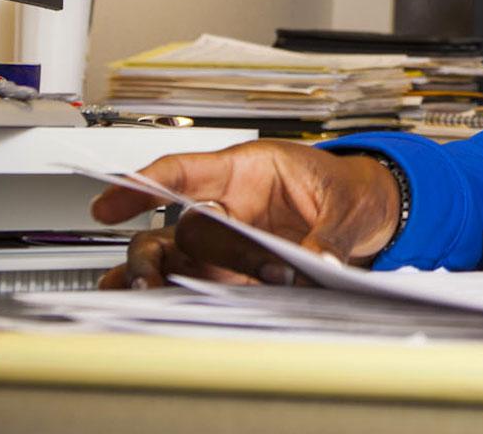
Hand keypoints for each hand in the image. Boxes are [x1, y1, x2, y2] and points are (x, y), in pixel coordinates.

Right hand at [91, 141, 401, 289]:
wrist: (372, 209)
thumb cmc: (350, 190)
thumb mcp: (348, 204)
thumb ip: (330, 234)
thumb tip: (318, 263)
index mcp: (249, 172)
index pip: (185, 172)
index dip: (144, 184)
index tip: (110, 201)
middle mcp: (229, 206)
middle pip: (179, 226)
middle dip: (155, 251)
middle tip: (148, 276)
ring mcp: (228, 241)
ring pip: (176, 257)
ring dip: (156, 277)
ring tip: (140, 297)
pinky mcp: (236, 272)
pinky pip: (196, 283)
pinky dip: (171, 296)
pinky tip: (148, 310)